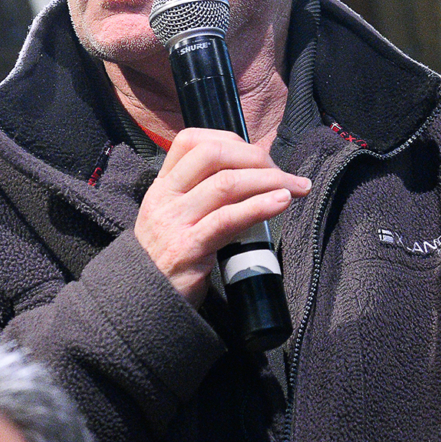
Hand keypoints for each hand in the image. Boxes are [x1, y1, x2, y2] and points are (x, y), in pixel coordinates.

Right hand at [133, 128, 310, 306]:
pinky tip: (281, 202)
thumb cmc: (170, 258)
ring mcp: (175, 221)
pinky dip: (260, 206)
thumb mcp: (176, 218)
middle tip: (283, 174)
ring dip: (270, 181)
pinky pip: (228, 219)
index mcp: (163, 185)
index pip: (191, 140)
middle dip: (256, 157)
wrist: (144, 302)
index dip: (230, 140)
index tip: (258, 155)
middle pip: (213, 155)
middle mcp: (165, 197)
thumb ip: (203, 195)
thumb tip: (253, 176)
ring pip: (226, 183)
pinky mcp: (188, 248)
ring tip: (296, 188)